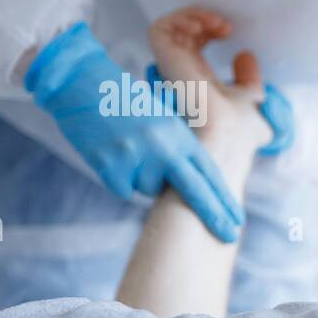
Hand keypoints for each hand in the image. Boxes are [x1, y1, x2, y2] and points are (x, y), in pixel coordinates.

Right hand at [25, 21, 244, 242]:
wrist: (80, 82)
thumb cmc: (124, 101)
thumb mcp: (163, 118)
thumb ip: (179, 148)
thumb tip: (192, 184)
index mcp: (179, 134)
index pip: (209, 172)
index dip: (224, 198)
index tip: (237, 219)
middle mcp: (162, 147)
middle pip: (193, 191)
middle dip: (213, 215)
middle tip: (231, 235)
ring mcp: (135, 157)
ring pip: (150, 189)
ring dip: (145, 179)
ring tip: (131, 149)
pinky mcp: (109, 165)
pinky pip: (123, 188)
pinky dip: (120, 178)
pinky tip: (113, 155)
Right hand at [147, 6, 270, 158]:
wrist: (227, 141)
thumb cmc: (240, 134)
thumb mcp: (253, 100)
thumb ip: (249, 80)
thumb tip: (246, 56)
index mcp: (198, 81)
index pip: (194, 45)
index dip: (209, 30)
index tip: (230, 32)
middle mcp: (181, 75)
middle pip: (180, 33)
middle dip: (203, 19)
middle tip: (225, 26)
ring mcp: (171, 69)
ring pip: (168, 28)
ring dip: (194, 15)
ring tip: (216, 24)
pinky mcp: (165, 63)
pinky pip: (159, 30)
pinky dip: (181, 18)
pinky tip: (202, 26)